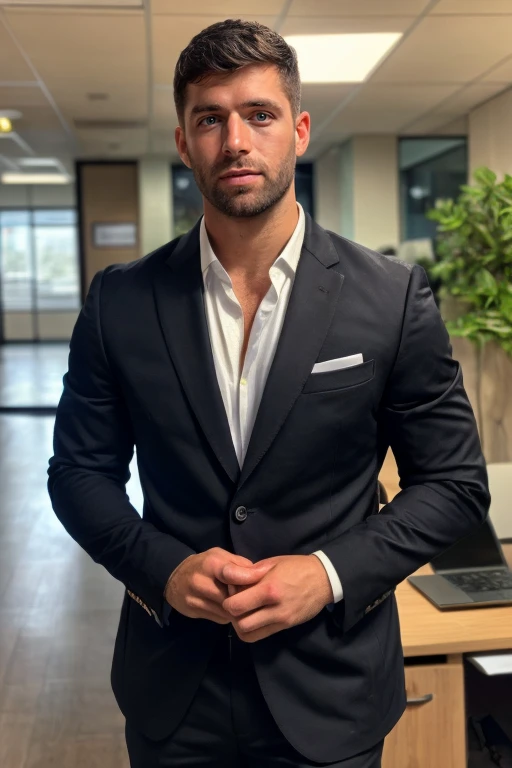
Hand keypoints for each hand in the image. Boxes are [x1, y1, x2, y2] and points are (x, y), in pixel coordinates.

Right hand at [164, 547, 274, 623]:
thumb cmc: (203, 564)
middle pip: (232, 596)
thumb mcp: (220, 556)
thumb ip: (239, 564)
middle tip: (258, 597)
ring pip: (227, 611)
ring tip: (248, 604)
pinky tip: (233, 610)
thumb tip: (260, 574)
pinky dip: (230, 616)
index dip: (250, 578)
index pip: (232, 574)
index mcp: (211, 564)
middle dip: (247, 598)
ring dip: (239, 610)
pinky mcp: (195, 611)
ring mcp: (196, 598)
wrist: (174, 578)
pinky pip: (220, 619)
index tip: (264, 582)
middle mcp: (201, 581)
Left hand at [219, 554, 333, 641]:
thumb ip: (250, 574)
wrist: (324, 579)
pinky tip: (254, 618)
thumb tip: (232, 582)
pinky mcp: (286, 626)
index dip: (228, 599)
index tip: (231, 592)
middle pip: (239, 623)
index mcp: (268, 588)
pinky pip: (260, 635)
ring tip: (244, 613)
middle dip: (232, 615)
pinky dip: (252, 630)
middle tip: (235, 605)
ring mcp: (281, 619)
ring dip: (241, 625)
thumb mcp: (272, 563)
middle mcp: (274, 607)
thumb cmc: (296, 567)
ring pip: (248, 634)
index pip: (235, 605)